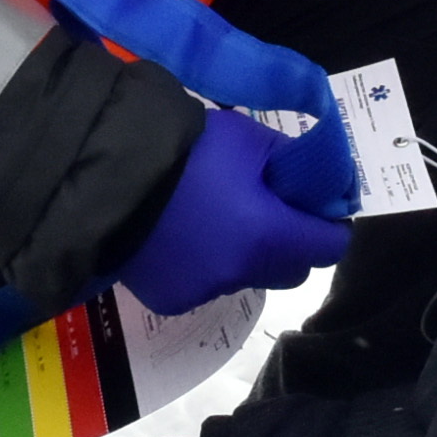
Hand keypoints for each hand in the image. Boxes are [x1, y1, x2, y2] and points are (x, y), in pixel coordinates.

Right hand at [111, 111, 350, 315]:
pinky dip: (204, 266)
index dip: (329, 226)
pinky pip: (206, 286)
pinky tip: (181, 236)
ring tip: (216, 218)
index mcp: (269, 235)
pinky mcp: (172, 299)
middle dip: (291, 245)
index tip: (318, 209)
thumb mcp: (248, 137)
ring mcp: (204, 292)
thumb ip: (291, 163)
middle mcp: (242, 274)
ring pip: (247, 279)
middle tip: (270, 211)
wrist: (106, 172)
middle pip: (291, 271)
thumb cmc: (187, 148)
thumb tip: (318, 182)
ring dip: (245, 256)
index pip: (329, 247)